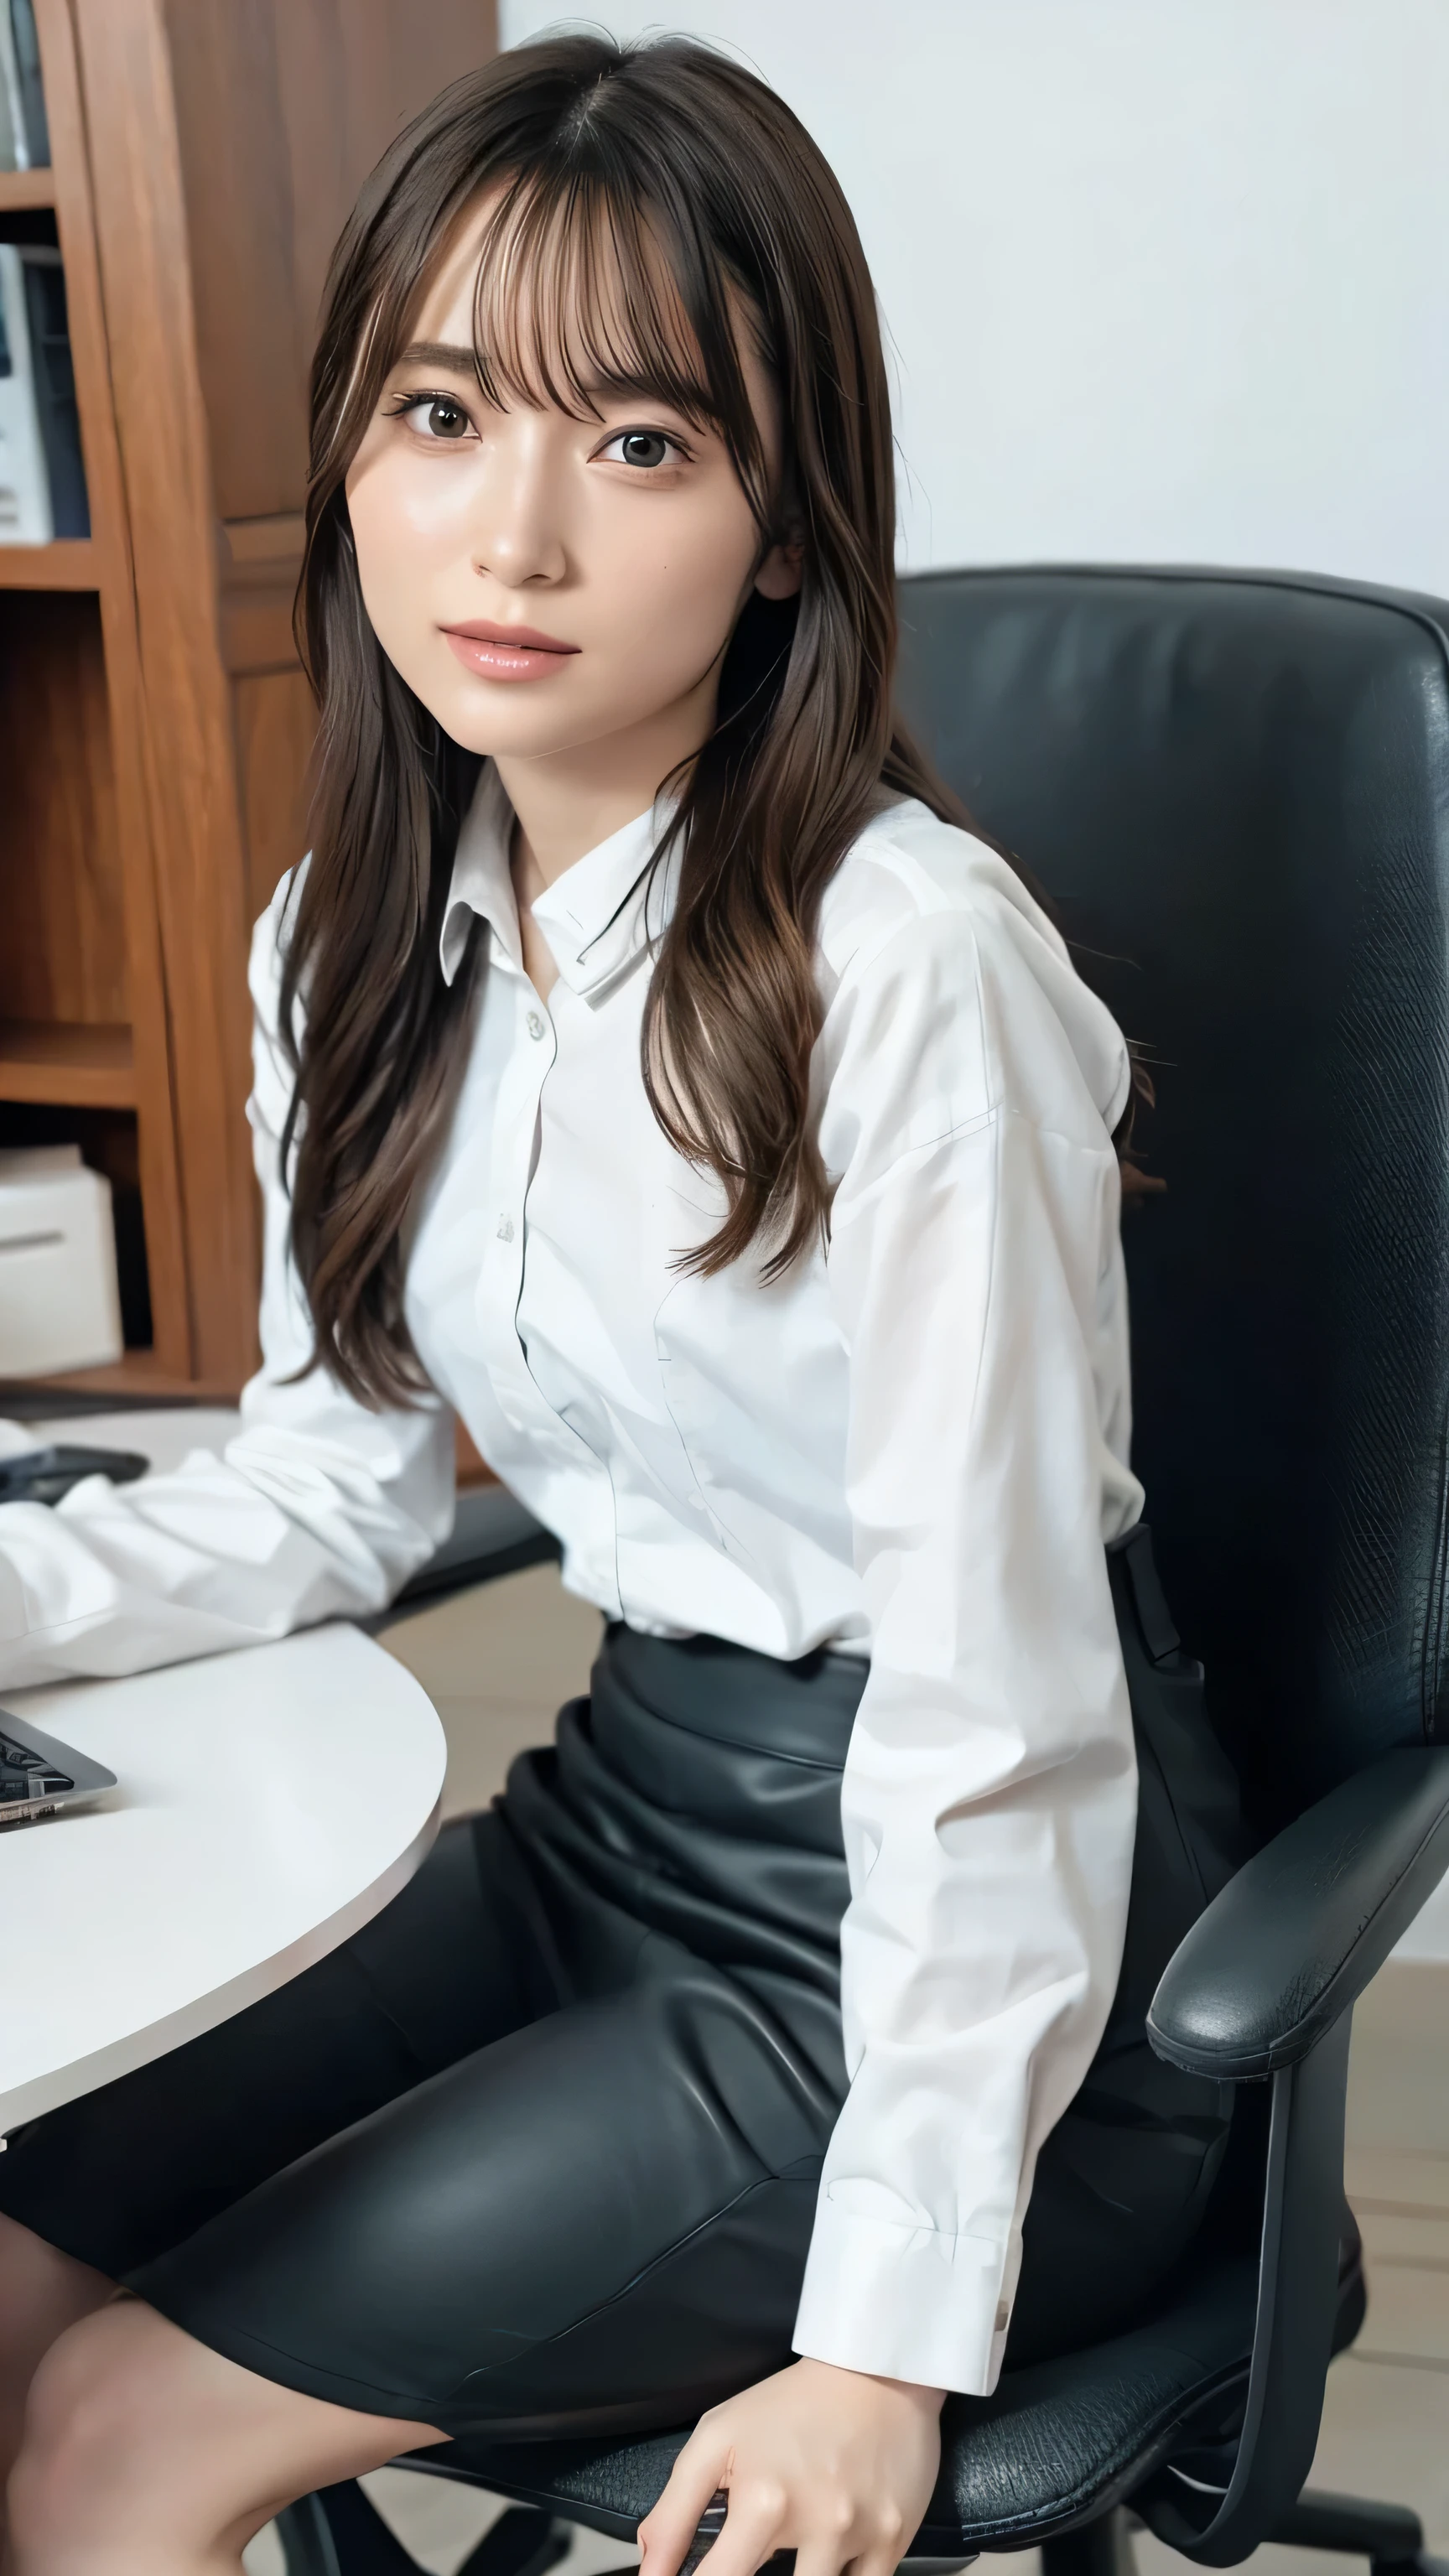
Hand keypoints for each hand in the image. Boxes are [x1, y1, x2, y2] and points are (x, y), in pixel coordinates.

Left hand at [638, 2357, 944, 2575]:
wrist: (874, 2369)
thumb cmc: (791, 2405)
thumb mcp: (716, 2440)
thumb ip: (674, 2513)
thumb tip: (649, 2572)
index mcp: (764, 2502)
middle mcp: (817, 2524)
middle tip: (752, 2554)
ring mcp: (861, 2535)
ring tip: (797, 2552)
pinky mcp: (895, 2539)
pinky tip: (830, 2556)